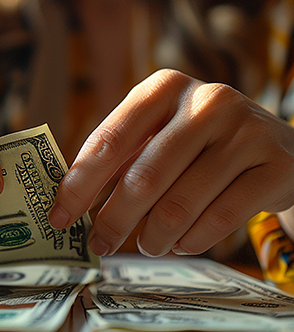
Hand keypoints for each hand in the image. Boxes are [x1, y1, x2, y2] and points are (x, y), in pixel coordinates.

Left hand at [48, 69, 293, 256]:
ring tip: (146, 244)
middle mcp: (206, 101)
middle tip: (99, 244)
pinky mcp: (276, 166)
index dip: (80, 183)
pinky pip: (220, 220)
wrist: (276, 145)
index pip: (110, 140)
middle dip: (113, 220)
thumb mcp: (158, 134)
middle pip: (144, 177)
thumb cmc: (198, 143)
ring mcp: (246, 132)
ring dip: (152, 237)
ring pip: (180, 204)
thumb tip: (70, 202)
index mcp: (164, 88)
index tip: (59, 217)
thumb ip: (120, 158)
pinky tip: (180, 243)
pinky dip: (190, 241)